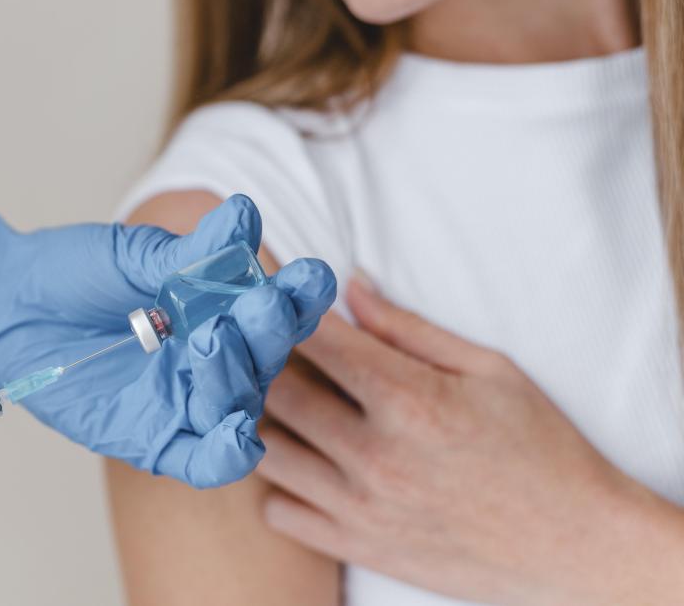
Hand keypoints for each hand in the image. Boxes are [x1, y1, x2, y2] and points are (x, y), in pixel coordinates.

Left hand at [0, 195, 336, 487]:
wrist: (5, 306)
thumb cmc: (69, 275)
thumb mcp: (129, 258)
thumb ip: (188, 254)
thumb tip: (244, 215)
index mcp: (220, 307)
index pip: (275, 306)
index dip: (299, 296)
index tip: (311, 276)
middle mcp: (214, 357)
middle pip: (263, 356)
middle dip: (267, 331)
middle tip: (258, 306)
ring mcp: (187, 400)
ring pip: (237, 404)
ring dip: (237, 378)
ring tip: (213, 340)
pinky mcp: (157, 439)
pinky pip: (204, 460)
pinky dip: (227, 454)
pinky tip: (238, 436)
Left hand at [256, 278, 683, 603]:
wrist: (577, 546)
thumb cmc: (541, 449)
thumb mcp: (490, 370)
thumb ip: (409, 329)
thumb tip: (351, 288)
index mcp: (410, 399)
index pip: (315, 340)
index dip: (281, 312)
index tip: (268, 301)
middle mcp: (376, 454)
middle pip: (274, 392)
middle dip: (259, 363)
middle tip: (258, 349)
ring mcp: (362, 506)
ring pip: (265, 452)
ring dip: (260, 423)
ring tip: (277, 405)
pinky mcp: (359, 546)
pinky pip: (279, 513)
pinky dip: (278, 487)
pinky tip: (302, 466)